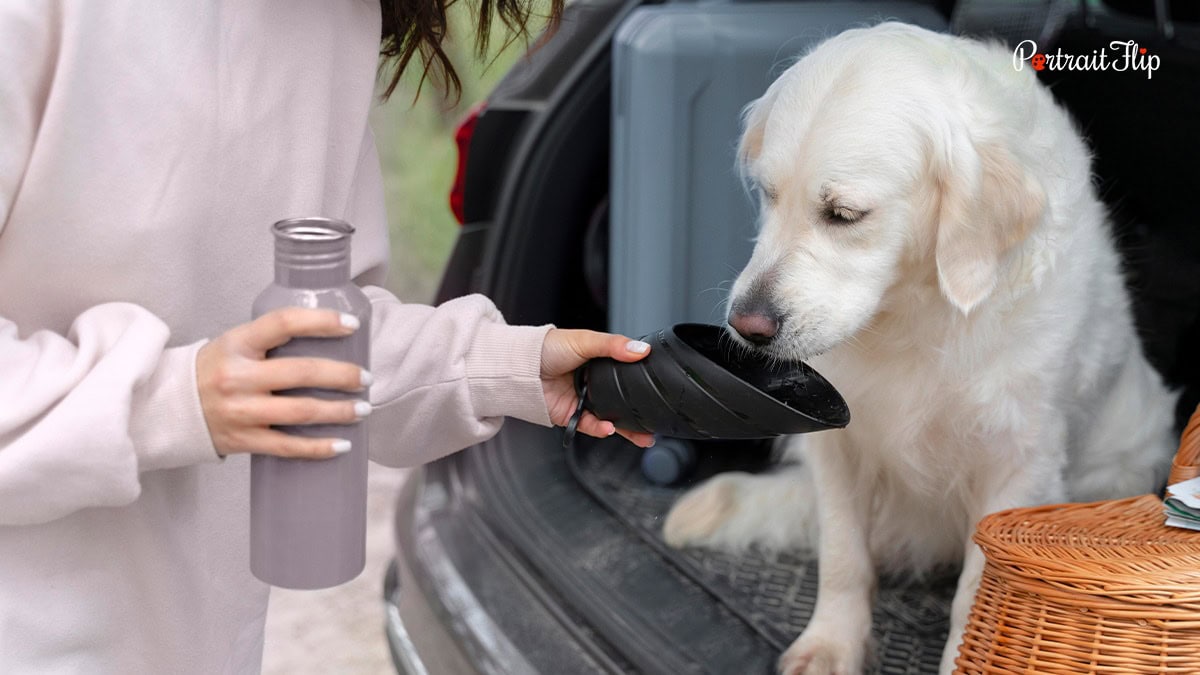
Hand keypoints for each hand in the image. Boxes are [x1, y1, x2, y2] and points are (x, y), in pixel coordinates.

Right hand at [197, 308, 369, 457]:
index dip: (321, 321)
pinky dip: (318, 447)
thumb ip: (271, 341)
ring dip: (339, 411)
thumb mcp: (234, 344)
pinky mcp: (242, 440)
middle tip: (366, 378)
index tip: (351, 324)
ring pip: (300, 412)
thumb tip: (328, 338)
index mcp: (237, 344)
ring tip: (363, 409)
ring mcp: (240, 411)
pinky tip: (342, 444)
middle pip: (301, 372)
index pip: (283, 323)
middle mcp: (237, 376)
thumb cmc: (214, 370)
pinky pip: (287, 446)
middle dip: (342, 376)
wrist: (167, 407)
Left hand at [540, 329, 654, 447]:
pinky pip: (590, 425)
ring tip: (642, 435)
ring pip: (610, 417)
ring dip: (626, 428)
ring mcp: (583, 399)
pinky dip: (601, 428)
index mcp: (599, 362)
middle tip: (656, 422)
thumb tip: (641, 349)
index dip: (641, 381)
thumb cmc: (547, 347)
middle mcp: (593, 382)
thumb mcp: (585, 340)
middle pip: (622, 400)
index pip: (626, 373)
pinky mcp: (571, 415)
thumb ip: (614, 345)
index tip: (658, 388)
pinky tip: (610, 427)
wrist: (520, 366)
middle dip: (639, 414)